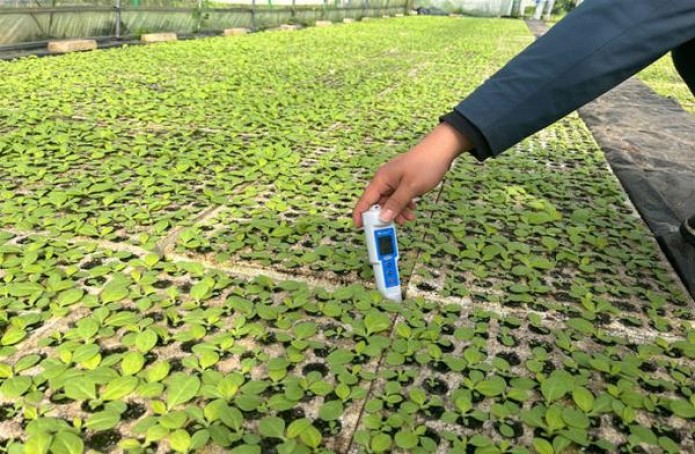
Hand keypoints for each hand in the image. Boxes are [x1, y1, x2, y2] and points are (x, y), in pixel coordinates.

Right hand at [352, 122, 470, 227]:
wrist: (441, 150)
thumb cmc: (425, 164)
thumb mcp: (410, 187)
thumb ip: (396, 204)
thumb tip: (383, 217)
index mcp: (381, 179)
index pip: (365, 200)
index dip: (360, 215)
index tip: (359, 228)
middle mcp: (384, 180)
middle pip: (378, 203)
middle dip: (385, 215)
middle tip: (395, 224)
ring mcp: (393, 181)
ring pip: (389, 202)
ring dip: (397, 212)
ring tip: (409, 217)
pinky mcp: (402, 182)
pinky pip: (398, 198)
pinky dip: (404, 205)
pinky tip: (412, 209)